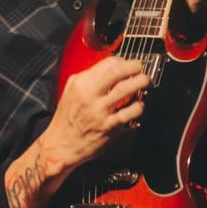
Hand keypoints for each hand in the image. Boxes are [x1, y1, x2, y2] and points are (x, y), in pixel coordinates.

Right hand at [43, 58, 151, 172]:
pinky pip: (129, 113)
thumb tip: (109, 68)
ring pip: (126, 90)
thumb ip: (88, 79)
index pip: (107, 64)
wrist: (61, 145)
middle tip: (141, 69)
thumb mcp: (70, 91)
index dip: (123, 61)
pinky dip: (138, 106)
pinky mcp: (108, 127)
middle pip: (118, 72)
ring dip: (140, 83)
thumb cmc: (66, 119)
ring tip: (145, 82)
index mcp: (80, 84)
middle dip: (135, 67)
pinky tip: (139, 104)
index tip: (128, 64)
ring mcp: (100, 111)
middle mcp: (89, 95)